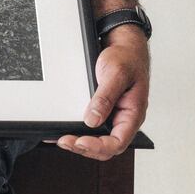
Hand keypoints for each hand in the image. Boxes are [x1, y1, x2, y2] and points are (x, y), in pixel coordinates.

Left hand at [57, 26, 148, 160]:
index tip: (80, 141)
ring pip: (96, 139)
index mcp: (133, 114)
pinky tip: (62, 129)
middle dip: (84, 148)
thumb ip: (105, 98)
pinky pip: (90, 127)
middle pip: (105, 147)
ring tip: (61, 139)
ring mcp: (112, 116)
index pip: (118, 142)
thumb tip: (92, 120)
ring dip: (79, 143)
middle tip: (65, 141)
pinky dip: (76, 131)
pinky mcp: (101, 110)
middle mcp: (122, 119)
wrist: (123, 45)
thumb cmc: (127, 58)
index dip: (99, 146)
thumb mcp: (116, 74)